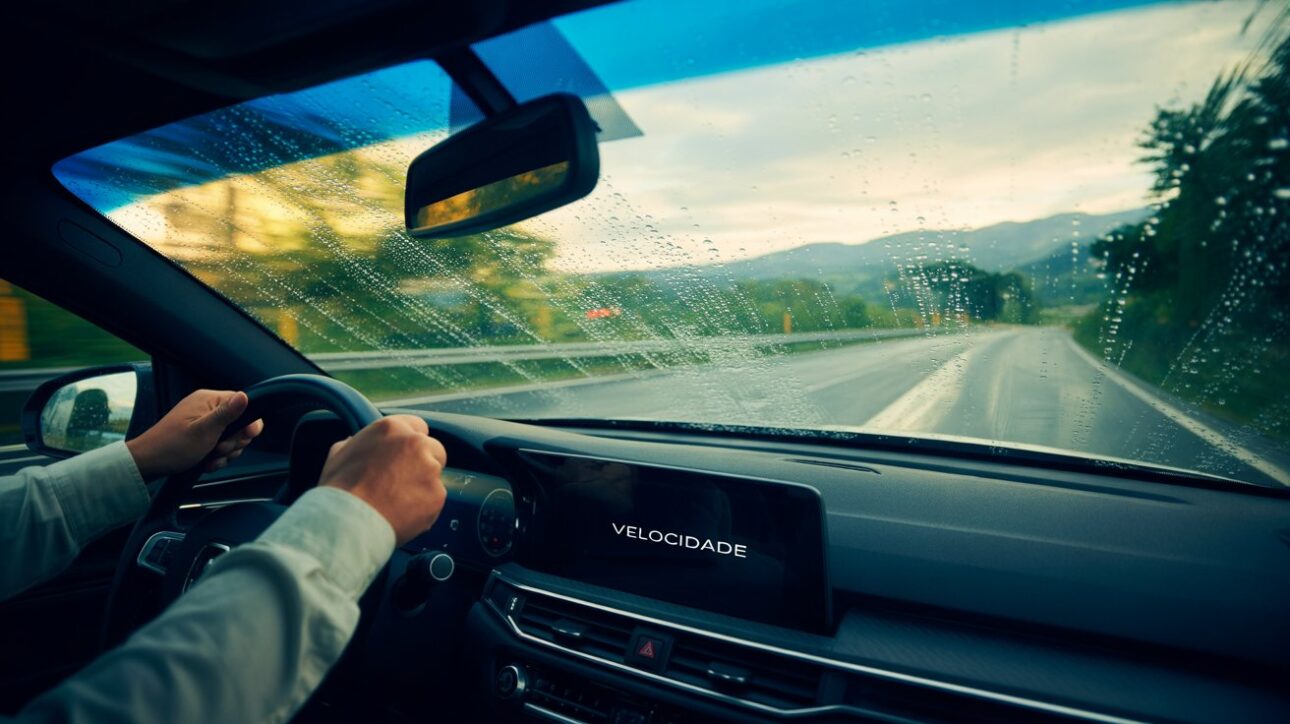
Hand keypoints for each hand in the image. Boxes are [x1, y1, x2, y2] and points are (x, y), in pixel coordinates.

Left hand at [126, 390, 264, 478]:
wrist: (148, 463)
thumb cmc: (172, 447)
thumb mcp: (204, 431)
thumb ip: (227, 414)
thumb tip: (245, 396)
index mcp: (207, 400)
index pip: (241, 403)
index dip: (248, 421)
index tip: (247, 436)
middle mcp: (206, 408)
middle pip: (239, 422)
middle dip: (234, 441)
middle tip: (221, 449)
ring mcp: (203, 421)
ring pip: (231, 437)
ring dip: (226, 452)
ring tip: (212, 459)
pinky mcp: (200, 435)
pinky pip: (219, 444)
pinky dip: (217, 456)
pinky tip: (208, 462)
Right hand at [318, 415, 446, 544]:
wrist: (348, 521)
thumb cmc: (339, 490)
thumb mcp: (339, 455)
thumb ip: (355, 443)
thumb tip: (352, 440)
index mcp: (392, 428)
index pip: (418, 427)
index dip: (411, 444)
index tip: (407, 456)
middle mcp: (416, 443)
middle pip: (434, 450)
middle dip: (424, 464)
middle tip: (404, 483)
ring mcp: (430, 469)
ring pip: (435, 477)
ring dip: (423, 488)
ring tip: (398, 504)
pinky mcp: (437, 494)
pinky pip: (435, 502)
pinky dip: (423, 510)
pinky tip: (402, 516)